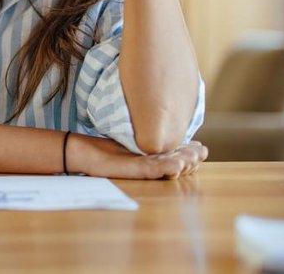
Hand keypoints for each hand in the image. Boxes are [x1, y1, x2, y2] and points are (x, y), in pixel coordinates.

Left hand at [68, 133, 207, 179]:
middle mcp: (148, 166)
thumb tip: (164, 111)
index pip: (176, 157)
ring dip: (184, 163)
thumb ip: (147, 128)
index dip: (190, 154)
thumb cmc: (105, 144)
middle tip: (201, 151)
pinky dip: (166, 168)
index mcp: (150, 158)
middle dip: (191, 158)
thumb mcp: (131, 134)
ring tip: (196, 155)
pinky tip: (177, 162)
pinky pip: (152, 170)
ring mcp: (140, 169)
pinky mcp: (131, 171)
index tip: (201, 147)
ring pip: (168, 168)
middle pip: (177, 164)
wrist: (82, 152)